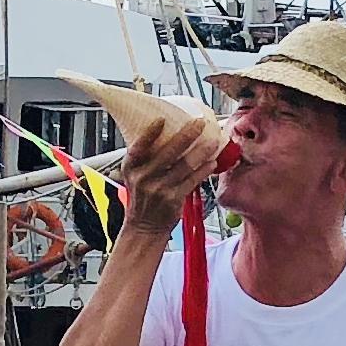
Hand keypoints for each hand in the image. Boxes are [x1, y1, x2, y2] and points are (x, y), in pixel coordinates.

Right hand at [114, 112, 222, 232]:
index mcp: (131, 167)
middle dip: (186, 135)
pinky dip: (204, 170)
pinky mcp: (173, 199)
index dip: (150, 133)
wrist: (144, 226)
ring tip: (214, 141)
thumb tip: (167, 131)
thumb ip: (146, 157)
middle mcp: (144, 177)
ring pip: (185, 165)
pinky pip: (192, 180)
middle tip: (199, 122)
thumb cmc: (142, 195)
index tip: (161, 119)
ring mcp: (159, 189)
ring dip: (202, 151)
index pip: (139, 147)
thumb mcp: (135, 175)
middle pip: (167, 152)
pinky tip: (212, 162)